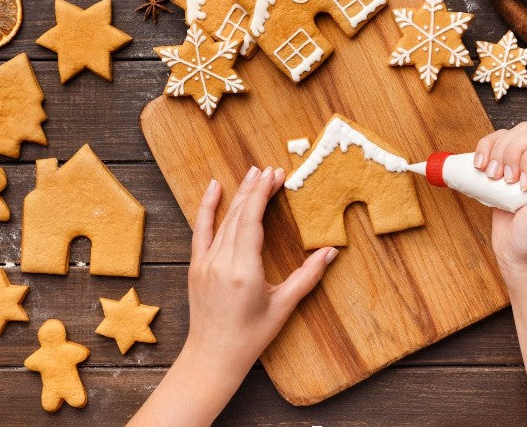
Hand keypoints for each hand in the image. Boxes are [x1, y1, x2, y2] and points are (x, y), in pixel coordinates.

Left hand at [184, 165, 337, 378]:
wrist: (213, 356)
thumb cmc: (251, 336)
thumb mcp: (283, 306)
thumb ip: (308, 276)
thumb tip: (331, 252)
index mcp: (244, 270)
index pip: (252, 220)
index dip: (263, 194)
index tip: (275, 175)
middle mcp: (221, 262)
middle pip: (239, 215)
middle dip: (256, 189)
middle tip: (271, 170)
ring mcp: (205, 263)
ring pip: (223, 220)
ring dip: (239, 194)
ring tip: (252, 173)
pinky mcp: (196, 266)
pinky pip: (201, 230)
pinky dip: (207, 207)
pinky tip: (214, 187)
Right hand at [473, 122, 526, 283]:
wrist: (517, 258)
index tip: (526, 186)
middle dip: (512, 154)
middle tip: (508, 182)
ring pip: (512, 133)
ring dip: (497, 152)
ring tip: (494, 177)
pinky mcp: (508, 166)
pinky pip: (495, 142)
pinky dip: (484, 149)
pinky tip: (481, 167)